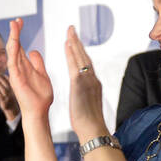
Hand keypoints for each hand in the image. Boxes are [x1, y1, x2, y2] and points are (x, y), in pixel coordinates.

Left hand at [0, 73, 19, 119]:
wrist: (11, 108)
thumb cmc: (9, 97)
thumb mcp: (11, 90)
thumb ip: (8, 83)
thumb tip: (3, 75)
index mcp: (13, 88)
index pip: (10, 81)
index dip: (5, 76)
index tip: (0, 73)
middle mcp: (11, 92)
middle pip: (6, 84)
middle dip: (1, 79)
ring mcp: (8, 97)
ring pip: (3, 90)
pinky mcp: (4, 101)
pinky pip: (0, 96)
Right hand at [5, 17, 52, 120]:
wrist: (39, 111)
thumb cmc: (40, 96)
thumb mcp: (42, 74)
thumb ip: (37, 63)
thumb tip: (33, 50)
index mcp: (24, 66)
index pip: (19, 46)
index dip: (19, 33)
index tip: (20, 22)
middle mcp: (18, 68)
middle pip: (14, 46)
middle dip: (15, 32)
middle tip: (16, 20)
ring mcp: (16, 73)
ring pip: (12, 52)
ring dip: (13, 38)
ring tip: (14, 25)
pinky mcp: (16, 79)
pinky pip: (13, 63)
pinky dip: (13, 52)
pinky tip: (14, 41)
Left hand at [65, 25, 106, 139]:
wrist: (93, 130)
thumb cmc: (88, 123)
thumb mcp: (87, 105)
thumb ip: (84, 95)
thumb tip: (81, 93)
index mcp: (94, 85)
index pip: (86, 64)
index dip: (80, 53)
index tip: (74, 43)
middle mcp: (92, 80)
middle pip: (85, 57)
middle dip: (78, 42)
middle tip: (71, 29)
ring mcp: (88, 81)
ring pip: (81, 57)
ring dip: (75, 43)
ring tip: (69, 32)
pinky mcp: (80, 85)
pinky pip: (75, 65)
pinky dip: (72, 54)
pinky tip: (67, 45)